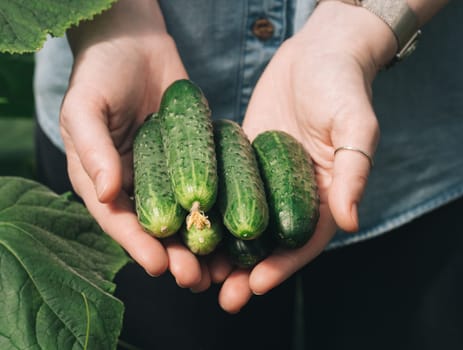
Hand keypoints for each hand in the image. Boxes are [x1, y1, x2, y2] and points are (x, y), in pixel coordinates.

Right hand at [60, 0, 207, 287]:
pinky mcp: (194, 159)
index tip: (159, 267)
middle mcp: (136, 184)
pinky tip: (236, 229)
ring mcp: (167, 174)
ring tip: (220, 269)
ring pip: (185, 217)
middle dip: (174, 256)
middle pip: (156, 229)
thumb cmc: (101, 72)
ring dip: (201, 244)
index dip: (137, 247)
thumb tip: (109, 192)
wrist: (135, 43)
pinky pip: (208, 188)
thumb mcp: (85, 107)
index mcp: (103, 181)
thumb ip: (91, 148)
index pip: (119, 222)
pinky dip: (220, 211)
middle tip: (195, 278)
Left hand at [214, 1, 397, 312]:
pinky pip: (223, 190)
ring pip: (240, 222)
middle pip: (267, 242)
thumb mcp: (355, 125)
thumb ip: (353, 172)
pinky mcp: (241, 159)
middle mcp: (291, 194)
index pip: (301, 241)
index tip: (255, 286)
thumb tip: (350, 221)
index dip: (281, 266)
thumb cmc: (342, 87)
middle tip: (221, 296)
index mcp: (323, 196)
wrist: (318, 54)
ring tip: (197, 273)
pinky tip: (188, 226)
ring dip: (221, 250)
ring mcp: (263, 179)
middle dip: (245, 271)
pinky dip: (208, 211)